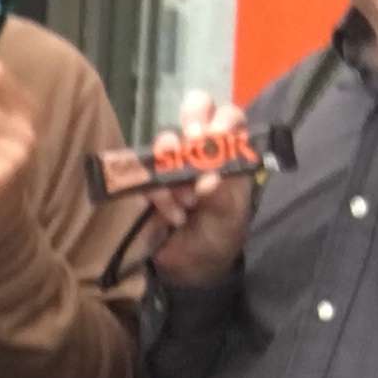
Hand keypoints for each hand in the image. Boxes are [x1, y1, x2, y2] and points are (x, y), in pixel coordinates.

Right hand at [143, 90, 256, 284]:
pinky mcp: (150, 180)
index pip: (230, 117)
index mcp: (231, 153)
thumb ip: (222, 196)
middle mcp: (202, 150)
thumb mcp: (229, 218)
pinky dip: (157, 194)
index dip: (221, 120)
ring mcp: (174, 162)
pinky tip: (172, 215)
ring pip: (167, 140)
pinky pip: (146, 173)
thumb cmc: (219, 237)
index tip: (214, 139)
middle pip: (195, 109)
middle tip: (192, 143)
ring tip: (186, 201)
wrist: (190, 268)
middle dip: (192, 121)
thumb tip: (208, 178)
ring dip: (174, 167)